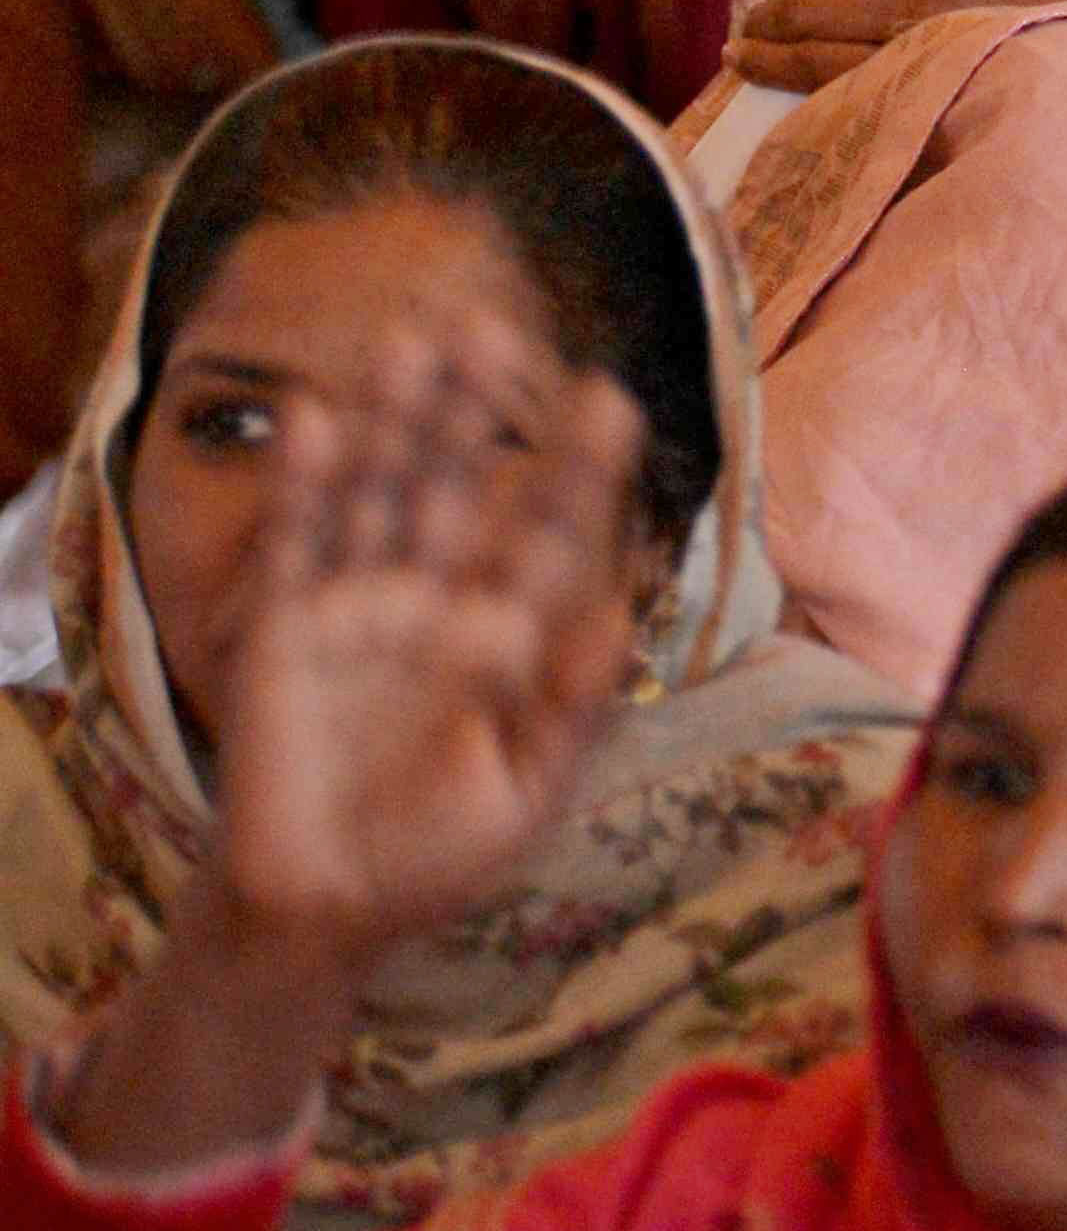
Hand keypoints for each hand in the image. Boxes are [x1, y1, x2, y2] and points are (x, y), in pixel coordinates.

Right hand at [184, 337, 645, 976]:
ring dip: (394, 421)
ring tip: (415, 340)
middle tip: (493, 321)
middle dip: (474, 408)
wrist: (327, 908)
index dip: (576, 467)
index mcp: (507, 629)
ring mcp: (356, 608)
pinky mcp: (281, 633)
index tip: (608, 398)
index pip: (548, 531)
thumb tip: (621, 613)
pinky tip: (319, 418)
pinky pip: (297, 546)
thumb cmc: (441, 851)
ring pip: (380, 495)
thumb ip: (570, 704)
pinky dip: (307, 484)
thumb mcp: (526, 787)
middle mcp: (434, 599)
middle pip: (458, 485)